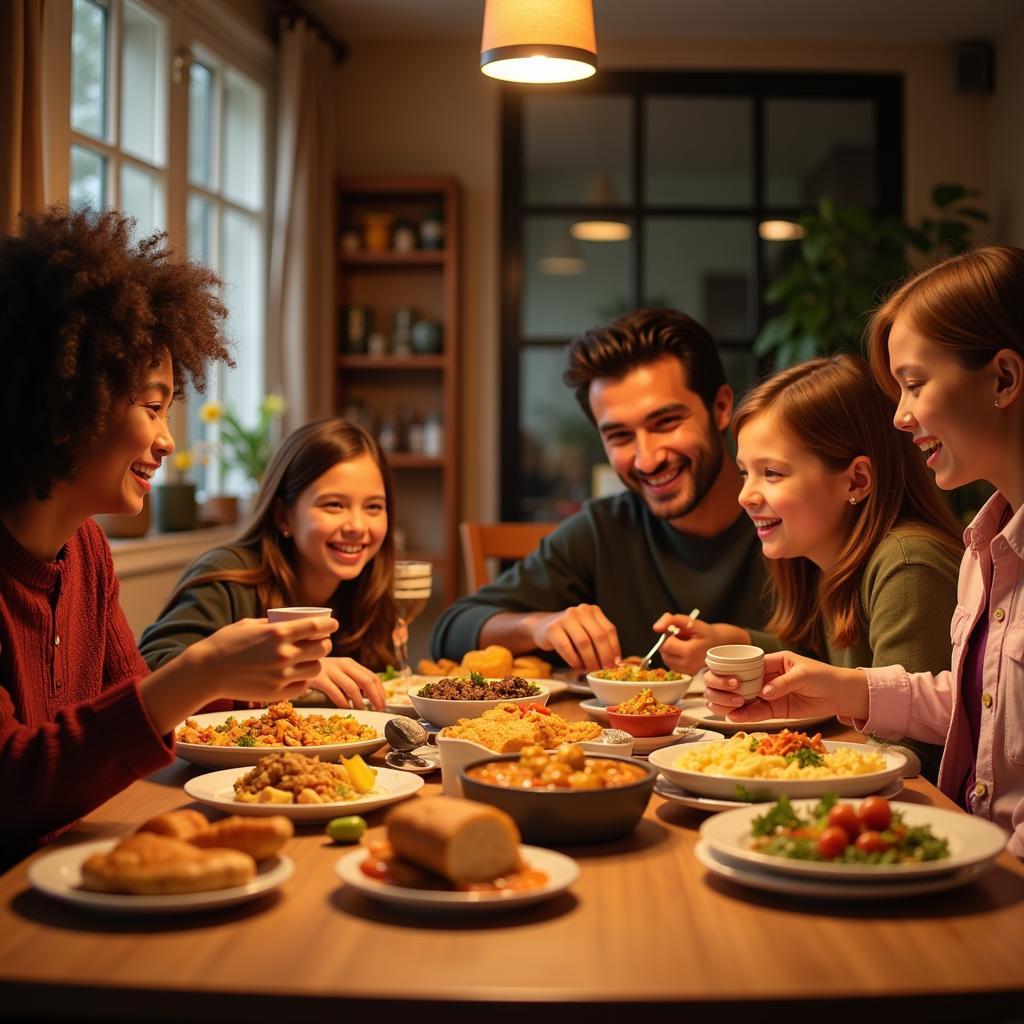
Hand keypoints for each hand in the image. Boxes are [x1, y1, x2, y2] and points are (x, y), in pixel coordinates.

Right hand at [187, 616, 337, 704]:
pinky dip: (303, 681)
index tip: (333, 624)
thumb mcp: (251, 625)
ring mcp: (282, 675)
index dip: (329, 624)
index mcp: (278, 633)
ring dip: (316, 663)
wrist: (205, 672)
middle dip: (325, 644)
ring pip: (316, 669)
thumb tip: (292, 622)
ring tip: (309, 660)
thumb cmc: (225, 644)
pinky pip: (303, 687)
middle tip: (321, 642)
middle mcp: (284, 654)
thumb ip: (274, 624)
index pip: (316, 626)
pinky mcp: (277, 692)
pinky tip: (297, 676)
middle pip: (322, 648)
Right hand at [308, 657, 385, 709]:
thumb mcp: (338, 672)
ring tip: (361, 711)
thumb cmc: (320, 672)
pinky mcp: (319, 679)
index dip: (380, 691)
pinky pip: (335, 693)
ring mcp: (331, 671)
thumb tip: (368, 698)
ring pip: (353, 688)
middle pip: (366, 681)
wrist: (296, 663)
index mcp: (350, 663)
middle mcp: (343, 665)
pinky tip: (344, 708)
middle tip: (378, 709)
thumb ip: (352, 680)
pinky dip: (343, 703)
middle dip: (375, 697)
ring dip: (360, 702)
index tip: (383, 704)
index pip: (372, 676)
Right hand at [529, 604, 620, 672]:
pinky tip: (577, 667)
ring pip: (584, 642)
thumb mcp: (586, 631)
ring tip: (590, 671)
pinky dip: (574, 661)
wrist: (543, 627)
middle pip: (598, 636)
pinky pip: (566, 648)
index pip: (609, 630)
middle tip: (603, 670)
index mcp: (593, 610)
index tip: (615, 664)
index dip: (614, 648)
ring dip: (589, 661)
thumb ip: (599, 642)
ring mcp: (565, 617)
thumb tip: (615, 663)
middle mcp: (580, 611)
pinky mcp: (552, 628)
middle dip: (603, 656)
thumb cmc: (569, 634)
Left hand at [652, 613, 747, 674]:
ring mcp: (688, 671)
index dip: (668, 636)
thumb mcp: (690, 621)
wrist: (721, 644)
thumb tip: (656, 627)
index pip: (666, 645)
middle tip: (681, 638)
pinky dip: (674, 658)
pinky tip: (684, 652)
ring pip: (667, 660)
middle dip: (668, 644)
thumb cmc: (707, 633)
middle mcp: (688, 665)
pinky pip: (672, 665)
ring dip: (671, 651)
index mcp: (689, 652)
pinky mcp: (688, 674)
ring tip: (683, 645)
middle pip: (664, 653)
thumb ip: (671, 620)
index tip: (678, 633)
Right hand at [704, 650, 867, 722]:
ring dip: (729, 703)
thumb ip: (784, 682)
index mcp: (769, 661)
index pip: (742, 664)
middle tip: (732, 697)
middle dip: (724, 688)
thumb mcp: (804, 674)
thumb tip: (764, 693)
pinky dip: (743, 716)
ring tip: (729, 710)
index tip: (732, 682)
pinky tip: (734, 718)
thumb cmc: (823, 676)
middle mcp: (763, 677)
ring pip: (739, 698)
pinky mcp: (772, 710)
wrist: (840, 695)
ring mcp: (766, 694)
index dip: (731, 672)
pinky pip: (754, 713)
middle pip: (733, 681)